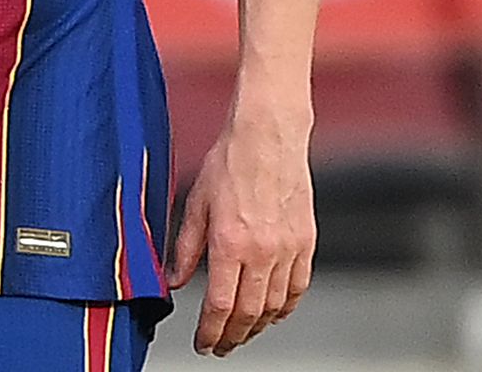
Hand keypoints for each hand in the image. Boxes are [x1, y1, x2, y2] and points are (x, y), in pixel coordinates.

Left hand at [169, 103, 316, 356]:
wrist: (267, 137)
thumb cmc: (229, 162)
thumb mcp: (194, 204)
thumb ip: (185, 247)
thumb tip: (175, 280)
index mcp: (230, 242)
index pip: (220, 306)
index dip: (210, 331)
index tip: (202, 342)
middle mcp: (263, 251)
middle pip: (250, 314)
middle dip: (233, 337)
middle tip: (220, 345)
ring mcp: (289, 249)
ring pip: (276, 306)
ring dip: (258, 327)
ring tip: (242, 333)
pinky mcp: (306, 242)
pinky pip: (298, 288)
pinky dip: (285, 307)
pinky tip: (273, 312)